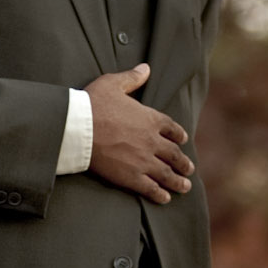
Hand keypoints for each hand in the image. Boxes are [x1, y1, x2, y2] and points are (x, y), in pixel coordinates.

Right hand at [88, 65, 191, 203]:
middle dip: (183, 163)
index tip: (182, 140)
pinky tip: (165, 198)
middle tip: (189, 169)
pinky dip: (159, 194)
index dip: (178, 135)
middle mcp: (152, 141)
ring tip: (185, 187)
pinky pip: (150, 188)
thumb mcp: (113, 83)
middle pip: (174, 154)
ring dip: (178, 181)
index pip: (172, 128)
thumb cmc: (92, 103)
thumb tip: (146, 68)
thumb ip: (132, 78)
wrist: (78, 127)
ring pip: (167, 174)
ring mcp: (143, 160)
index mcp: (150, 119)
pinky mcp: (131, 176)